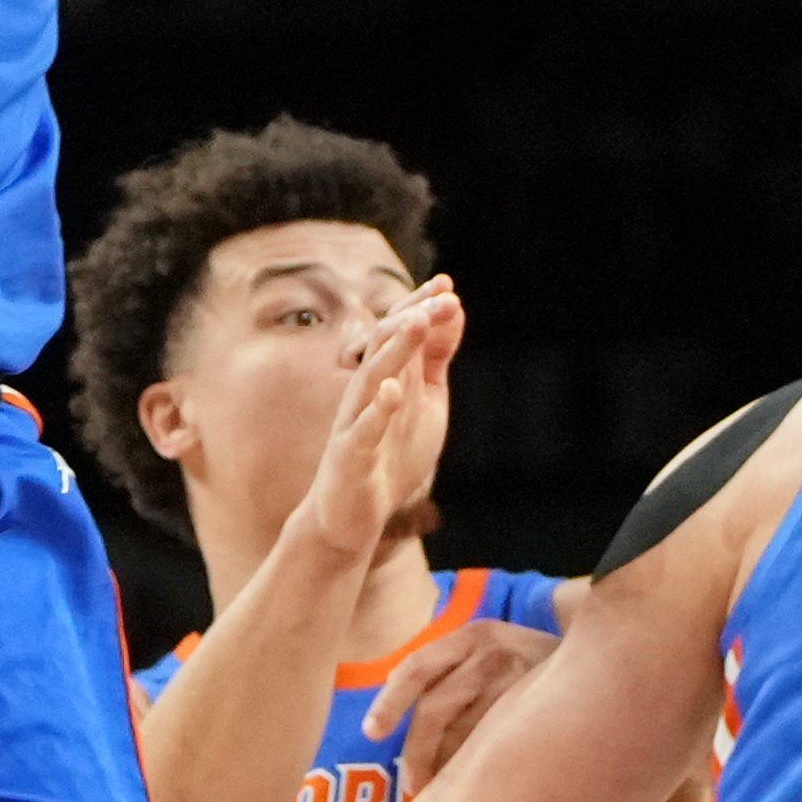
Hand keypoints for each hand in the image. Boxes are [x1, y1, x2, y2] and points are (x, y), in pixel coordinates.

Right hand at [289, 280, 461, 564]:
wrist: (351, 517)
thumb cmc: (389, 456)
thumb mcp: (424, 402)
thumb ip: (435, 360)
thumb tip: (453, 312)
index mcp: (384, 378)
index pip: (397, 332)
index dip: (419, 306)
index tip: (445, 284)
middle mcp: (365, 392)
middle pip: (385, 345)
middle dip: (414, 318)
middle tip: (444, 297)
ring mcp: (354, 422)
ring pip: (372, 378)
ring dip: (396, 349)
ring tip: (417, 323)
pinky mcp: (349, 456)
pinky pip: (362, 430)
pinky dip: (377, 411)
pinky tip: (392, 392)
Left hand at [364, 593, 556, 799]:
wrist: (612, 664)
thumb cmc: (536, 673)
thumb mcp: (495, 657)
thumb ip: (455, 680)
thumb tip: (394, 728)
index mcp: (473, 635)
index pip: (418, 668)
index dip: (390, 701)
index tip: (371, 732)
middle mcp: (494, 651)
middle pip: (435, 710)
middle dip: (417, 754)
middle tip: (413, 787)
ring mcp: (522, 680)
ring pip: (464, 735)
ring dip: (447, 769)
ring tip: (443, 794)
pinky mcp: (543, 706)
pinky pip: (495, 748)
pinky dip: (478, 770)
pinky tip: (478, 784)